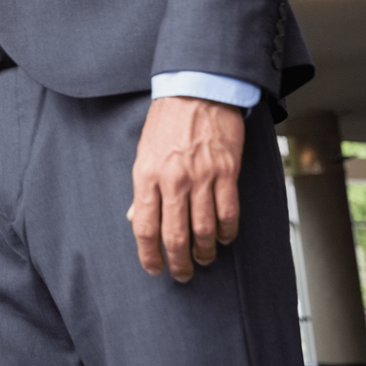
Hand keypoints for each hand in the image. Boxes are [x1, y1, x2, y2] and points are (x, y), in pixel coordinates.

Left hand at [126, 96, 242, 282]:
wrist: (197, 90)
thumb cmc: (167, 121)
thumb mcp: (144, 153)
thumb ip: (142, 189)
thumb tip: (136, 219)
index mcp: (146, 176)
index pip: (145, 227)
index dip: (149, 255)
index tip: (154, 268)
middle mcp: (173, 180)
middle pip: (175, 235)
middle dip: (179, 262)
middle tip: (182, 274)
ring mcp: (202, 177)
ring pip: (205, 230)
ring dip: (205, 252)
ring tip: (204, 258)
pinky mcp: (226, 172)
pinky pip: (229, 213)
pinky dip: (227, 232)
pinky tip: (224, 238)